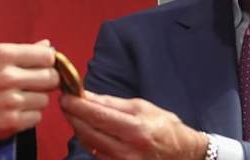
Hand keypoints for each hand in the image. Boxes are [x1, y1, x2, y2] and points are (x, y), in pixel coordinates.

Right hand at [0, 40, 58, 143]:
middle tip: (33, 82)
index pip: (47, 56)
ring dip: (35, 99)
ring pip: (45, 99)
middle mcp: (9, 77)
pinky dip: (28, 115)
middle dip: (46, 80)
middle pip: (51, 78)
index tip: (42, 65)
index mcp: (3, 55)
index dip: (47, 61)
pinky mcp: (10, 123)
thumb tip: (46, 46)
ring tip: (18, 97)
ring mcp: (10, 102)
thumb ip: (18, 49)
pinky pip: (36, 118)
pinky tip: (13, 110)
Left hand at [61, 91, 206, 159]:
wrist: (183, 155)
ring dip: (79, 128)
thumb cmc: (165, 127)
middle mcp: (128, 151)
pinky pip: (96, 154)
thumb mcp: (142, 107)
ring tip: (76, 114)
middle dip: (73, 116)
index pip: (98, 116)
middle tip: (66, 103)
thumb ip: (112, 103)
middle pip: (89, 132)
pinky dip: (89, 141)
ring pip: (89, 144)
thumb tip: (86, 95)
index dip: (78, 106)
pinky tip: (88, 130)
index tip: (66, 97)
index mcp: (136, 129)